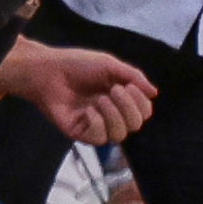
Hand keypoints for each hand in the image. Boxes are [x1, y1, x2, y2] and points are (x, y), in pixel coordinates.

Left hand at [0, 35, 162, 141]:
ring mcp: (95, 125)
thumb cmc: (78, 65)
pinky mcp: (80, 132)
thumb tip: (154, 93)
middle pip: (135, 126)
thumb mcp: (110, 65)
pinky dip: (96, 123)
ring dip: (113, 115)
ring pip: (119, 135)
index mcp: (120, 98)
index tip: (129, 87)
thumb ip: (133, 77)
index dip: (141, 104)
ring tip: (99, 99)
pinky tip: (87, 110)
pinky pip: (98, 138)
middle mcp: (110, 114)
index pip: (143, 112)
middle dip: (129, 108)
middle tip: (113, 90)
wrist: (48, 71)